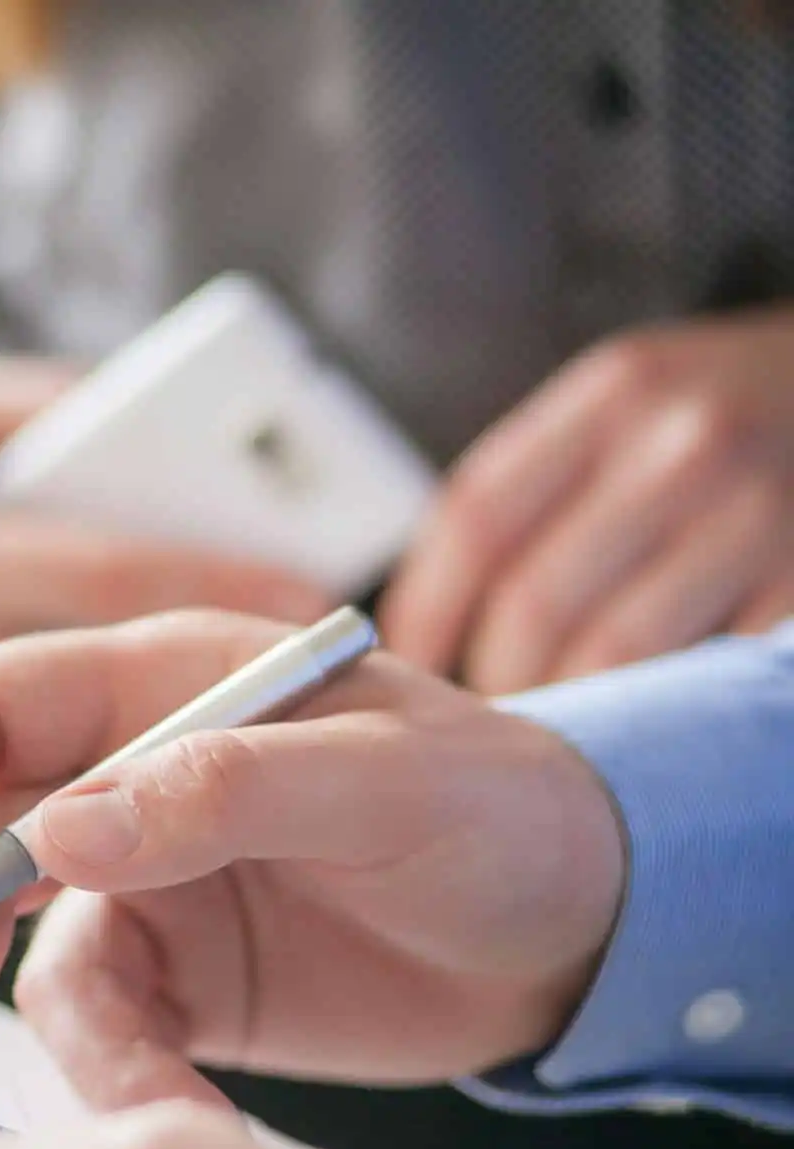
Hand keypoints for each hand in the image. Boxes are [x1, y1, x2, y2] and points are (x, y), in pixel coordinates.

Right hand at [0, 611, 625, 1101]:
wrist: (583, 927)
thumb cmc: (504, 807)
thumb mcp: (387, 779)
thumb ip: (224, 787)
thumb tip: (57, 833)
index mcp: (160, 687)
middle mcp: (127, 779)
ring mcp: (144, 882)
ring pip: (13, 946)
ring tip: (8, 1087)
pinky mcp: (175, 978)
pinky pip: (101, 1028)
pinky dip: (116, 1077)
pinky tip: (172, 1117)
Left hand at [383, 312, 793, 692]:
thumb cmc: (740, 420)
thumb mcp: (637, 409)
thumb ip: (540, 489)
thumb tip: (415, 629)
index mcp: (618, 390)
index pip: (476, 518)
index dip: (426, 612)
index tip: (407, 672)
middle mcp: (687, 441)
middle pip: (537, 600)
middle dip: (498, 681)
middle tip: (489, 726)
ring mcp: (761, 512)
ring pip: (617, 654)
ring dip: (570, 713)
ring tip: (555, 741)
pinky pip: (705, 676)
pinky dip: (658, 716)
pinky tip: (643, 729)